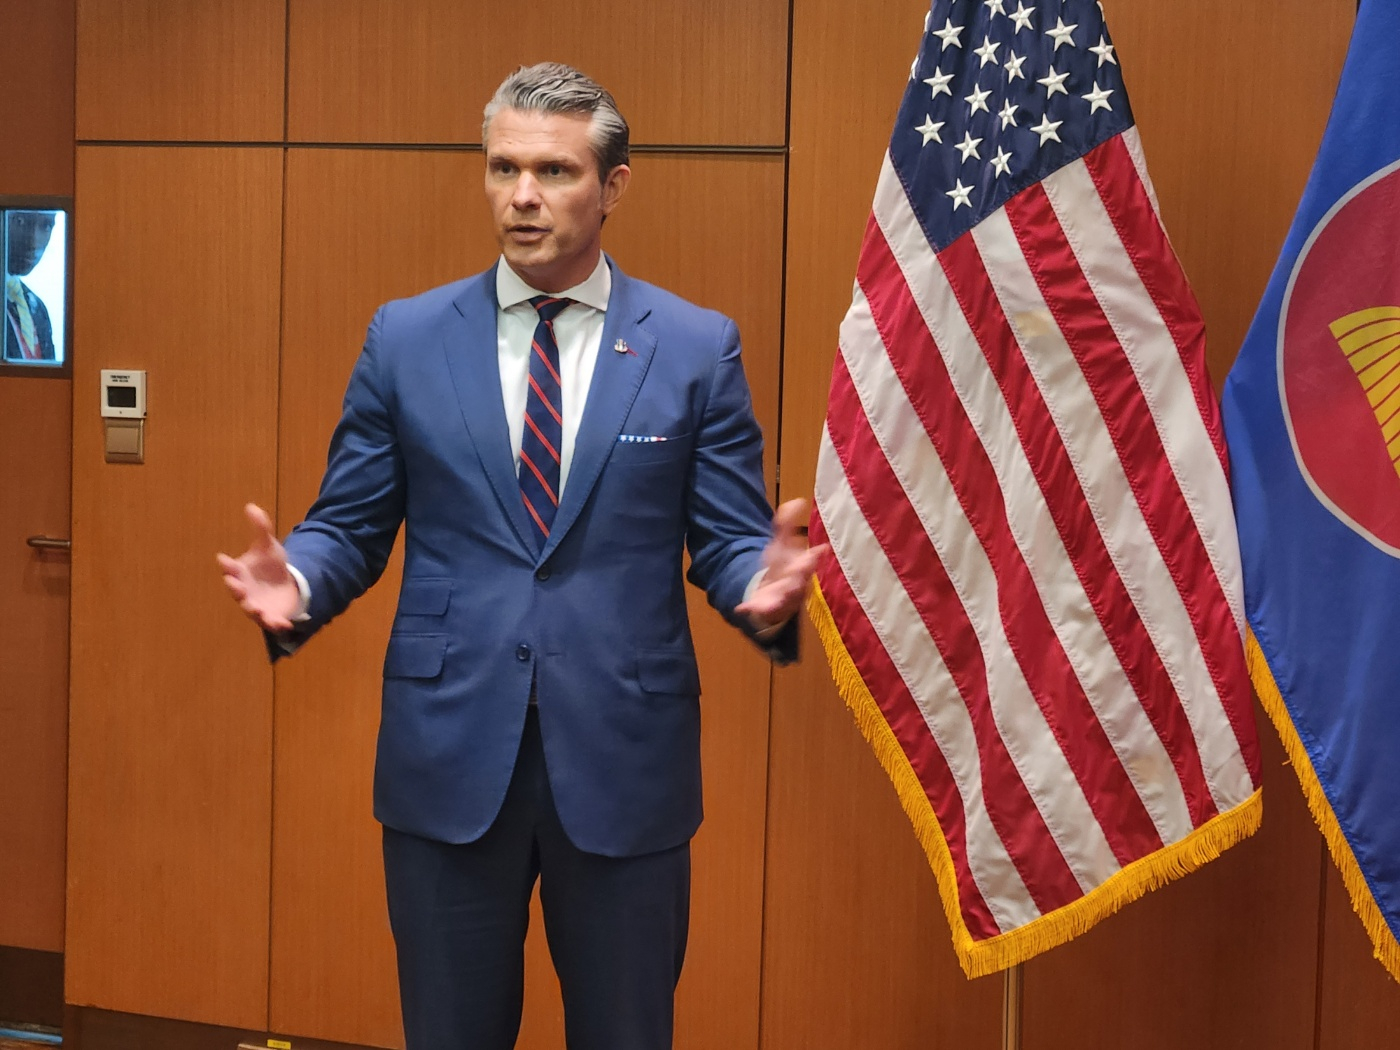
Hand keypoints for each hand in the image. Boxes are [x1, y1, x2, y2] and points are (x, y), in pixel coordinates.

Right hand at [216, 503, 300, 632]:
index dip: (227, 565)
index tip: (223, 558)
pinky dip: (277, 625)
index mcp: (240, 573)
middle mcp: (245, 591)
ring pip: (251, 610)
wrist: (285, 585)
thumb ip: (260, 528)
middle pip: (236, 591)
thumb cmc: (270, 566)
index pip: (230, 568)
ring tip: (256, 609)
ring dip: (253, 610)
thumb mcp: (268, 545)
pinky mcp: (272, 616)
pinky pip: (272, 623)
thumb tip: (251, 506)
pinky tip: (285, 624)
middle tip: (234, 583)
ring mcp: (257, 605)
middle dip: (235, 588)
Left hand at [735, 498, 828, 627]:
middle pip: (799, 582)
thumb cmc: (782, 568)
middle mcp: (794, 585)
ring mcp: (780, 599)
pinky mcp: (765, 608)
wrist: (774, 596)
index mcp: (800, 569)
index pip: (809, 563)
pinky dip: (750, 608)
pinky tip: (741, 607)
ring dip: (780, 598)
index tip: (821, 549)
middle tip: (802, 569)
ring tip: (773, 600)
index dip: (813, 558)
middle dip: (799, 576)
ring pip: (783, 600)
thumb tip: (798, 500)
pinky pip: (758, 610)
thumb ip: (787, 525)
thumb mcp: (783, 545)